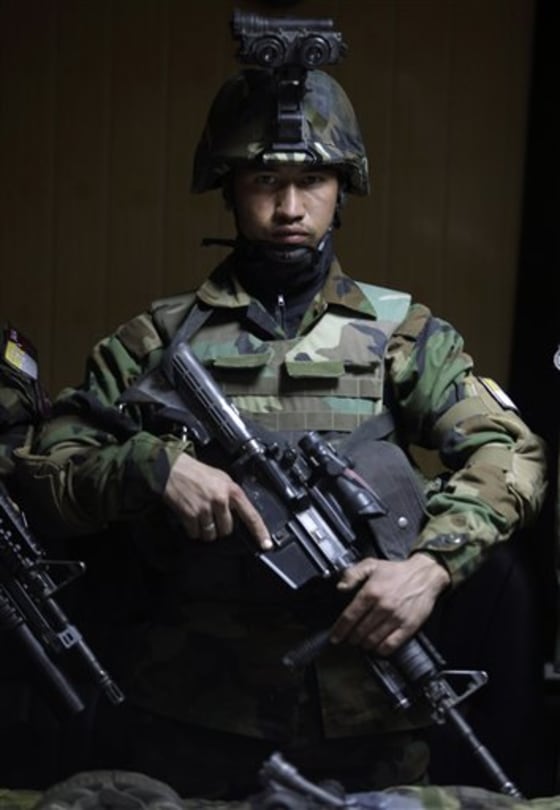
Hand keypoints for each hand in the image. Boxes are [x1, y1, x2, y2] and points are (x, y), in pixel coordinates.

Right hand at [163, 453, 271, 549]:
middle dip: (220, 526)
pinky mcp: (190, 515)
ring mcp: (205, 508)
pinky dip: (193, 530)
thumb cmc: (196, 472)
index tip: (266, 544)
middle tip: (212, 513)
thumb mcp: (221, 478)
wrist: (172, 468)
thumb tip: (239, 512)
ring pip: (211, 534)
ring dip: (206, 530)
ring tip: (200, 515)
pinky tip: (190, 517)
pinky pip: (196, 534)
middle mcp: (221, 500)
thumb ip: (232, 495)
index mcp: (232, 490)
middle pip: (228, 529)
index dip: (260, 532)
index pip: (251, 515)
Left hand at [329, 553, 449, 655]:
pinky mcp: (408, 627)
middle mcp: (383, 606)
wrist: (424, 576)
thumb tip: (340, 588)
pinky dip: (380, 650)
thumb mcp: (371, 564)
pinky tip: (376, 647)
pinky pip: (390, 645)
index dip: (340, 630)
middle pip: (359, 631)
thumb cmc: (397, 571)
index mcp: (371, 591)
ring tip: (361, 642)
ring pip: (373, 640)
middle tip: (348, 639)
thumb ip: (352, 574)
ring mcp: (396, 618)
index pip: (350, 617)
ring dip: (364, 644)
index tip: (335, 636)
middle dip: (351, 638)